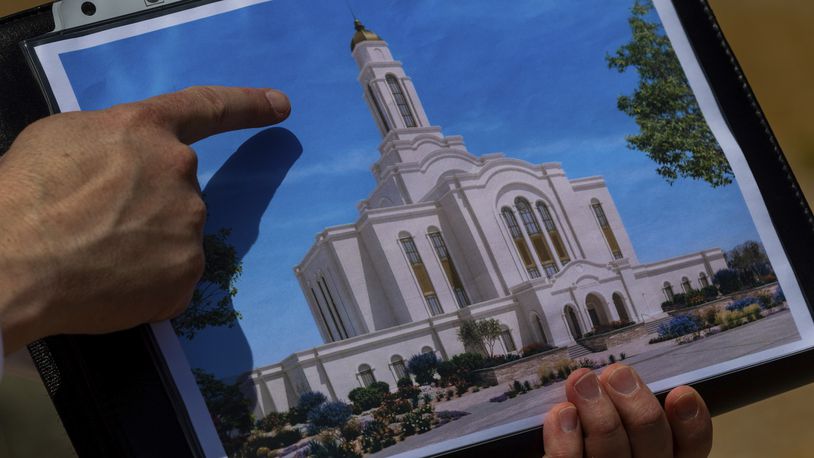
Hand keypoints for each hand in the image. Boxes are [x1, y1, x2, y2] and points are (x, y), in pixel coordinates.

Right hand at [0, 86, 290, 354]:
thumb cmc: (22, 196)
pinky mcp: (186, 274)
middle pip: (178, 188)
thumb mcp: (60, 140)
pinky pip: (173, 275)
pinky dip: (148, 281)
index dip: (246, 105)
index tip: (280, 105)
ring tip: (96, 256)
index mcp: (146, 130)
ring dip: (146, 244)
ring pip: (175, 233)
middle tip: (96, 224)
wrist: (10, 266)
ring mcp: (188, 226)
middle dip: (145, 204)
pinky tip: (111, 283)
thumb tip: (124, 159)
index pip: (207, 108)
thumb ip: (111, 141)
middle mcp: (179, 173)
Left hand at [543, 364, 711, 457]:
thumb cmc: (597, 442)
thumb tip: (626, 373)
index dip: (692, 420)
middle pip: (651, 439)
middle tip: (616, 373)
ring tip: (581, 380)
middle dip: (635, 401)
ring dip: (596, 408)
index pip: (692, 445)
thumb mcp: (629, 432)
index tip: (681, 392)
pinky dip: (566, 435)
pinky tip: (563, 412)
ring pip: (611, 447)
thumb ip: (634, 411)